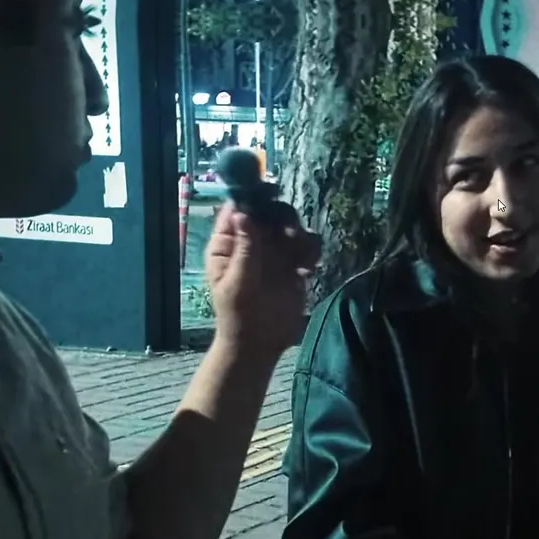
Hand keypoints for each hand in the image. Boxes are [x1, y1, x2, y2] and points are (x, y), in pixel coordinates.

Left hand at [204, 200, 320, 356]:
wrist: (259, 344)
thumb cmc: (238, 315)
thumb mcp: (237, 283)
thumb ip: (244, 250)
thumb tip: (244, 214)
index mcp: (227, 244)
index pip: (237, 210)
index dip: (252, 198)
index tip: (269, 194)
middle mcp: (251, 242)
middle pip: (269, 213)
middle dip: (282, 218)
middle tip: (290, 232)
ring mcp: (273, 253)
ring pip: (291, 227)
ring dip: (299, 236)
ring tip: (301, 260)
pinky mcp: (293, 265)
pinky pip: (307, 247)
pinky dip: (311, 253)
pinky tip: (307, 272)